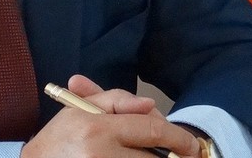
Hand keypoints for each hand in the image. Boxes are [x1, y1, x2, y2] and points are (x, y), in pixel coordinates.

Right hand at [21, 75, 202, 157]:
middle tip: (172, 154)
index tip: (191, 145)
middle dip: (167, 156)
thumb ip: (117, 100)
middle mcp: (102, 155)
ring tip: (149, 156)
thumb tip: (151, 105)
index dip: (179, 138)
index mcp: (98, 129)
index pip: (152, 131)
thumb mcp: (80, 109)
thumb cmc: (59, 139)